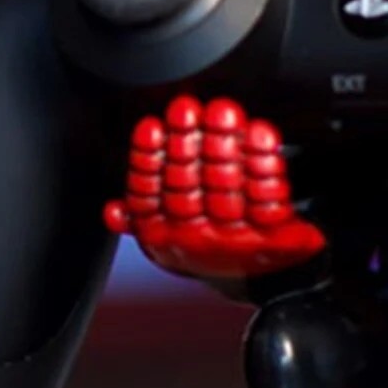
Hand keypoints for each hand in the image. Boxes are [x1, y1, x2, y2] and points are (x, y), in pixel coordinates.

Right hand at [104, 98, 325, 281]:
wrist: (258, 279)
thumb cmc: (211, 245)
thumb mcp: (167, 239)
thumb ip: (140, 219)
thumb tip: (114, 212)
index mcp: (167, 238)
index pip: (150, 196)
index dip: (148, 160)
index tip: (151, 127)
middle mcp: (198, 240)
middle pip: (189, 185)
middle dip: (186, 141)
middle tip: (187, 108)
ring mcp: (236, 238)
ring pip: (226, 187)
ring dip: (222, 145)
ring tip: (222, 112)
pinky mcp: (273, 237)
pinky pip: (268, 197)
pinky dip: (265, 163)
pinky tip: (261, 134)